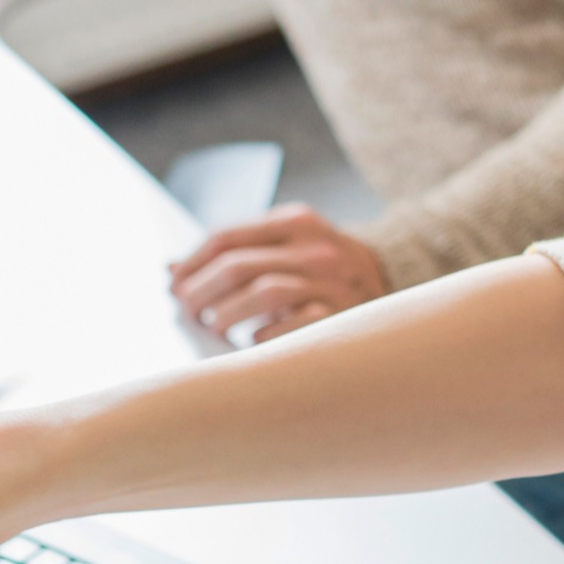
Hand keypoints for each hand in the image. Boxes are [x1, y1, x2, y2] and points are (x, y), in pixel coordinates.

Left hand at [169, 205, 389, 345]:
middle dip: (200, 292)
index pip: (226, 237)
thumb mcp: (285, 246)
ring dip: (227, 314)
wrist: (393, 282)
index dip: (192, 263)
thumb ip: (235, 252)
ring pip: (263, 292)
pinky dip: (266, 335)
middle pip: (237, 266)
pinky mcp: (344, 316)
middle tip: (185, 312)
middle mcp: (315, 247)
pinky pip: (295, 325)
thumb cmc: (322, 269)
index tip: (173, 285)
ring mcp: (332, 282)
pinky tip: (253, 341)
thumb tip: (170, 272)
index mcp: (294, 222)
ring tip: (213, 328)